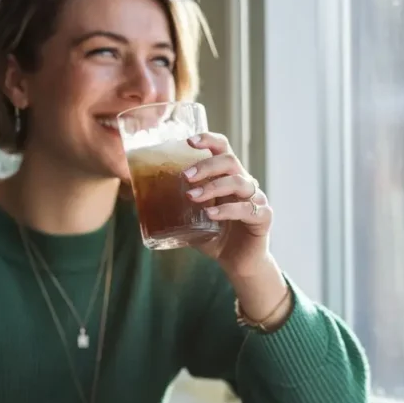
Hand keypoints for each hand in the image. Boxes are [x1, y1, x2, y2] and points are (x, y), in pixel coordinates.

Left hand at [184, 132, 272, 278]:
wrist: (238, 262)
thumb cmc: (216, 236)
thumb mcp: (193, 218)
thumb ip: (177, 205)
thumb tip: (140, 197)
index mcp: (229, 177)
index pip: (223, 149)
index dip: (209, 140)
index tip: (189, 141)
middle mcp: (245, 183)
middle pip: (230, 161)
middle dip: (206, 165)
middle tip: (185, 176)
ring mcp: (256, 199)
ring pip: (239, 182)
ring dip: (213, 187)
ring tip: (192, 196)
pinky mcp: (263, 217)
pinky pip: (247, 209)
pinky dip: (228, 210)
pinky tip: (211, 214)